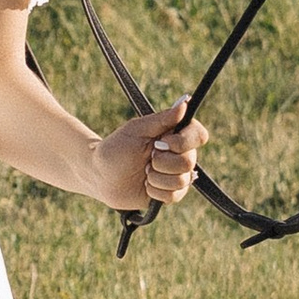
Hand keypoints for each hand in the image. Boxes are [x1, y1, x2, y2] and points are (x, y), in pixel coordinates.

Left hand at [95, 97, 206, 211]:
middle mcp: (179, 154)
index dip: (184, 141)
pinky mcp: (170, 193)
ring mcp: (176, 175)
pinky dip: (155, 191)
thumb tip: (185, 103)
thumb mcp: (136, 130)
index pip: (199, 135)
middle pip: (189, 161)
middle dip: (162, 162)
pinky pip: (174, 196)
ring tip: (144, 172)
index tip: (162, 142)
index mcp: (174, 134)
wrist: (100, 176)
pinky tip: (145, 185)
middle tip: (147, 158)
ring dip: (157, 177)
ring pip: (182, 180)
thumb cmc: (115, 149)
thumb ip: (162, 119)